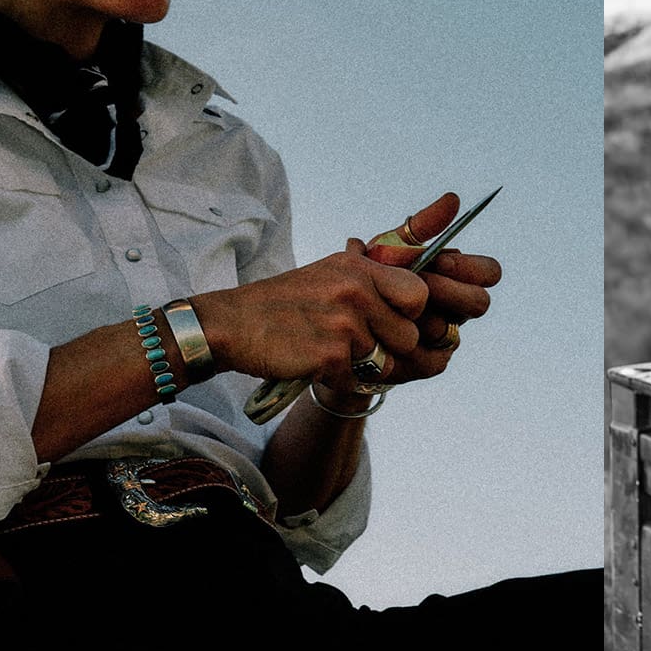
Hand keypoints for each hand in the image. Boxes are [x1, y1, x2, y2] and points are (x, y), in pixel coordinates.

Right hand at [196, 247, 428, 392]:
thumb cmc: (285, 302)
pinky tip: (312, 363)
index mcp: (359, 269)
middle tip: (354, 345)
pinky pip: (354, 382)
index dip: (411, 315)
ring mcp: (343, 323)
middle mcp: (356, 291)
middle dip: (387, 349)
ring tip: (327, 351)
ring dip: (359, 367)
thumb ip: (371, 277)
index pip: (419, 294)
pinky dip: (336, 380)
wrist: (232, 323)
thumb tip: (416, 290)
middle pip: (408, 337)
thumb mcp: (330, 272)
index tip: (392, 322)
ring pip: (383, 364)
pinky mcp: (329, 355)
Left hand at [360, 192, 500, 383]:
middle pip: (479, 302)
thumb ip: (422, 226)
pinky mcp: (430, 365)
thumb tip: (454, 198)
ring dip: (422, 318)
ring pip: (452, 330)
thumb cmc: (368, 280)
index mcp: (455, 278)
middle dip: (449, 292)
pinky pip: (433, 358)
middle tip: (420, 284)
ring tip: (390, 308)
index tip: (439, 261)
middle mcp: (456, 308)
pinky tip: (384, 333)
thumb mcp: (389, 249)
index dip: (469, 267)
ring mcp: (446, 338)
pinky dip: (406, 343)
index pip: (488, 272)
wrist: (335, 324)